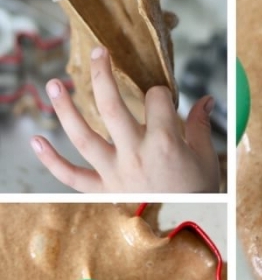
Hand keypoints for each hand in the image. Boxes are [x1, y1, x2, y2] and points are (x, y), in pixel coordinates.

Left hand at [29, 47, 220, 192]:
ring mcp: (115, 172)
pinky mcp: (102, 190)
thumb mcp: (206, 158)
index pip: (156, 99)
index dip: (160, 93)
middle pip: (112, 105)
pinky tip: (36, 140)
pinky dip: (51, 161)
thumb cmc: (198, 193)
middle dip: (103, 74)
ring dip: (65, 109)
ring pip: (83, 136)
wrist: (186, 227)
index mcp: (165, 142)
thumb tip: (207, 99)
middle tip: (97, 52)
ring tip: (54, 85)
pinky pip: (71, 176)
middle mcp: (135, 153)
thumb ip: (201, 125)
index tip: (163, 99)